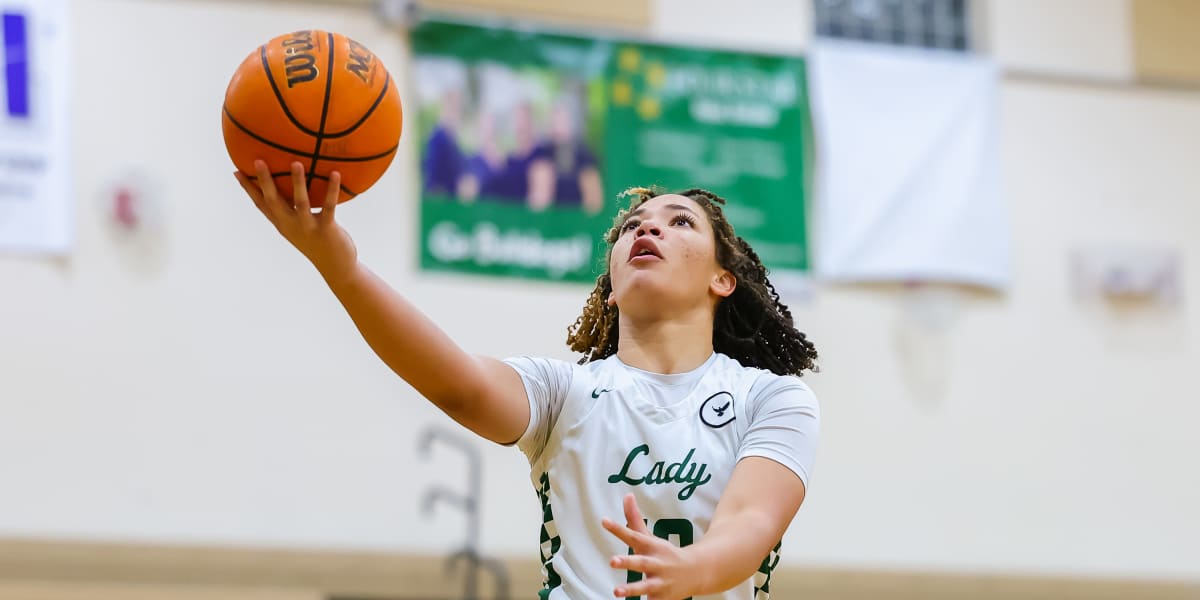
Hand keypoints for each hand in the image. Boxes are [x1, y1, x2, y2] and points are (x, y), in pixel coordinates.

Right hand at [235, 160, 357, 284]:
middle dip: (264, 181)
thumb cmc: (319, 242)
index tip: (236, 171)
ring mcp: (307, 227)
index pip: (260, 204)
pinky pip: (329, 206)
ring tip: (296, 163)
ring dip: (298, 182)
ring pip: (301, 202)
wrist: (335, 267)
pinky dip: (332, 189)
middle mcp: (290, 225)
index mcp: (282, 223)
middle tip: (258, 161)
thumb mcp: (302, 226)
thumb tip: (294, 186)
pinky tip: (335, 173)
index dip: (248, 189)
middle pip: (273, 201)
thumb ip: (295, 209)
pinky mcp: (326, 229)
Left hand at [602, 494, 700, 599]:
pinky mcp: (662, 598)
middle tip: (612, 561)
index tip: (604, 521)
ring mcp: (660, 581)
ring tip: (616, 591)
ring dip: (631, 589)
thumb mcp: (650, 537)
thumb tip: (626, 495)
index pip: (633, 534)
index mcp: (651, 547)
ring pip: (646, 586)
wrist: (697, 572)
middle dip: (627, 562)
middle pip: (641, 562)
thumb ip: (634, 519)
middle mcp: (656, 563)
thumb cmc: (665, 554)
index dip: (618, 528)